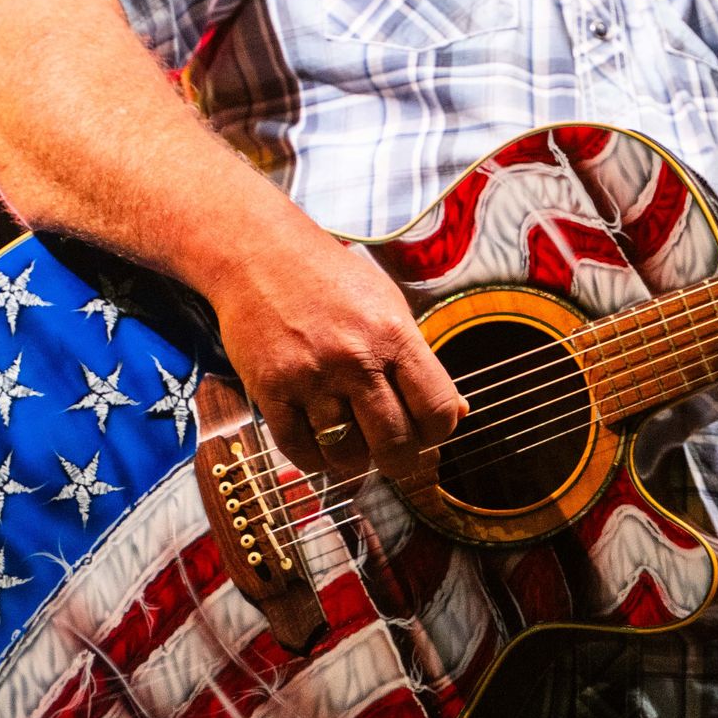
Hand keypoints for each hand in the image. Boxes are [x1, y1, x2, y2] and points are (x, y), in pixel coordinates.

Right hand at [207, 203, 464, 481]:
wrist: (259, 254)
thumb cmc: (329, 278)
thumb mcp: (388, 305)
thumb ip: (420, 360)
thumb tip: (457, 412)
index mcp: (393, 334)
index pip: (437, 409)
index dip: (439, 433)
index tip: (427, 433)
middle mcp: (355, 358)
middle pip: (395, 443)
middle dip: (402, 463)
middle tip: (396, 459)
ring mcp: (310, 376)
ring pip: (346, 454)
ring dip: (355, 462)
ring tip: (355, 448)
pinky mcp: (270, 390)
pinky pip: (300, 450)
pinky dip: (315, 461)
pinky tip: (321, 446)